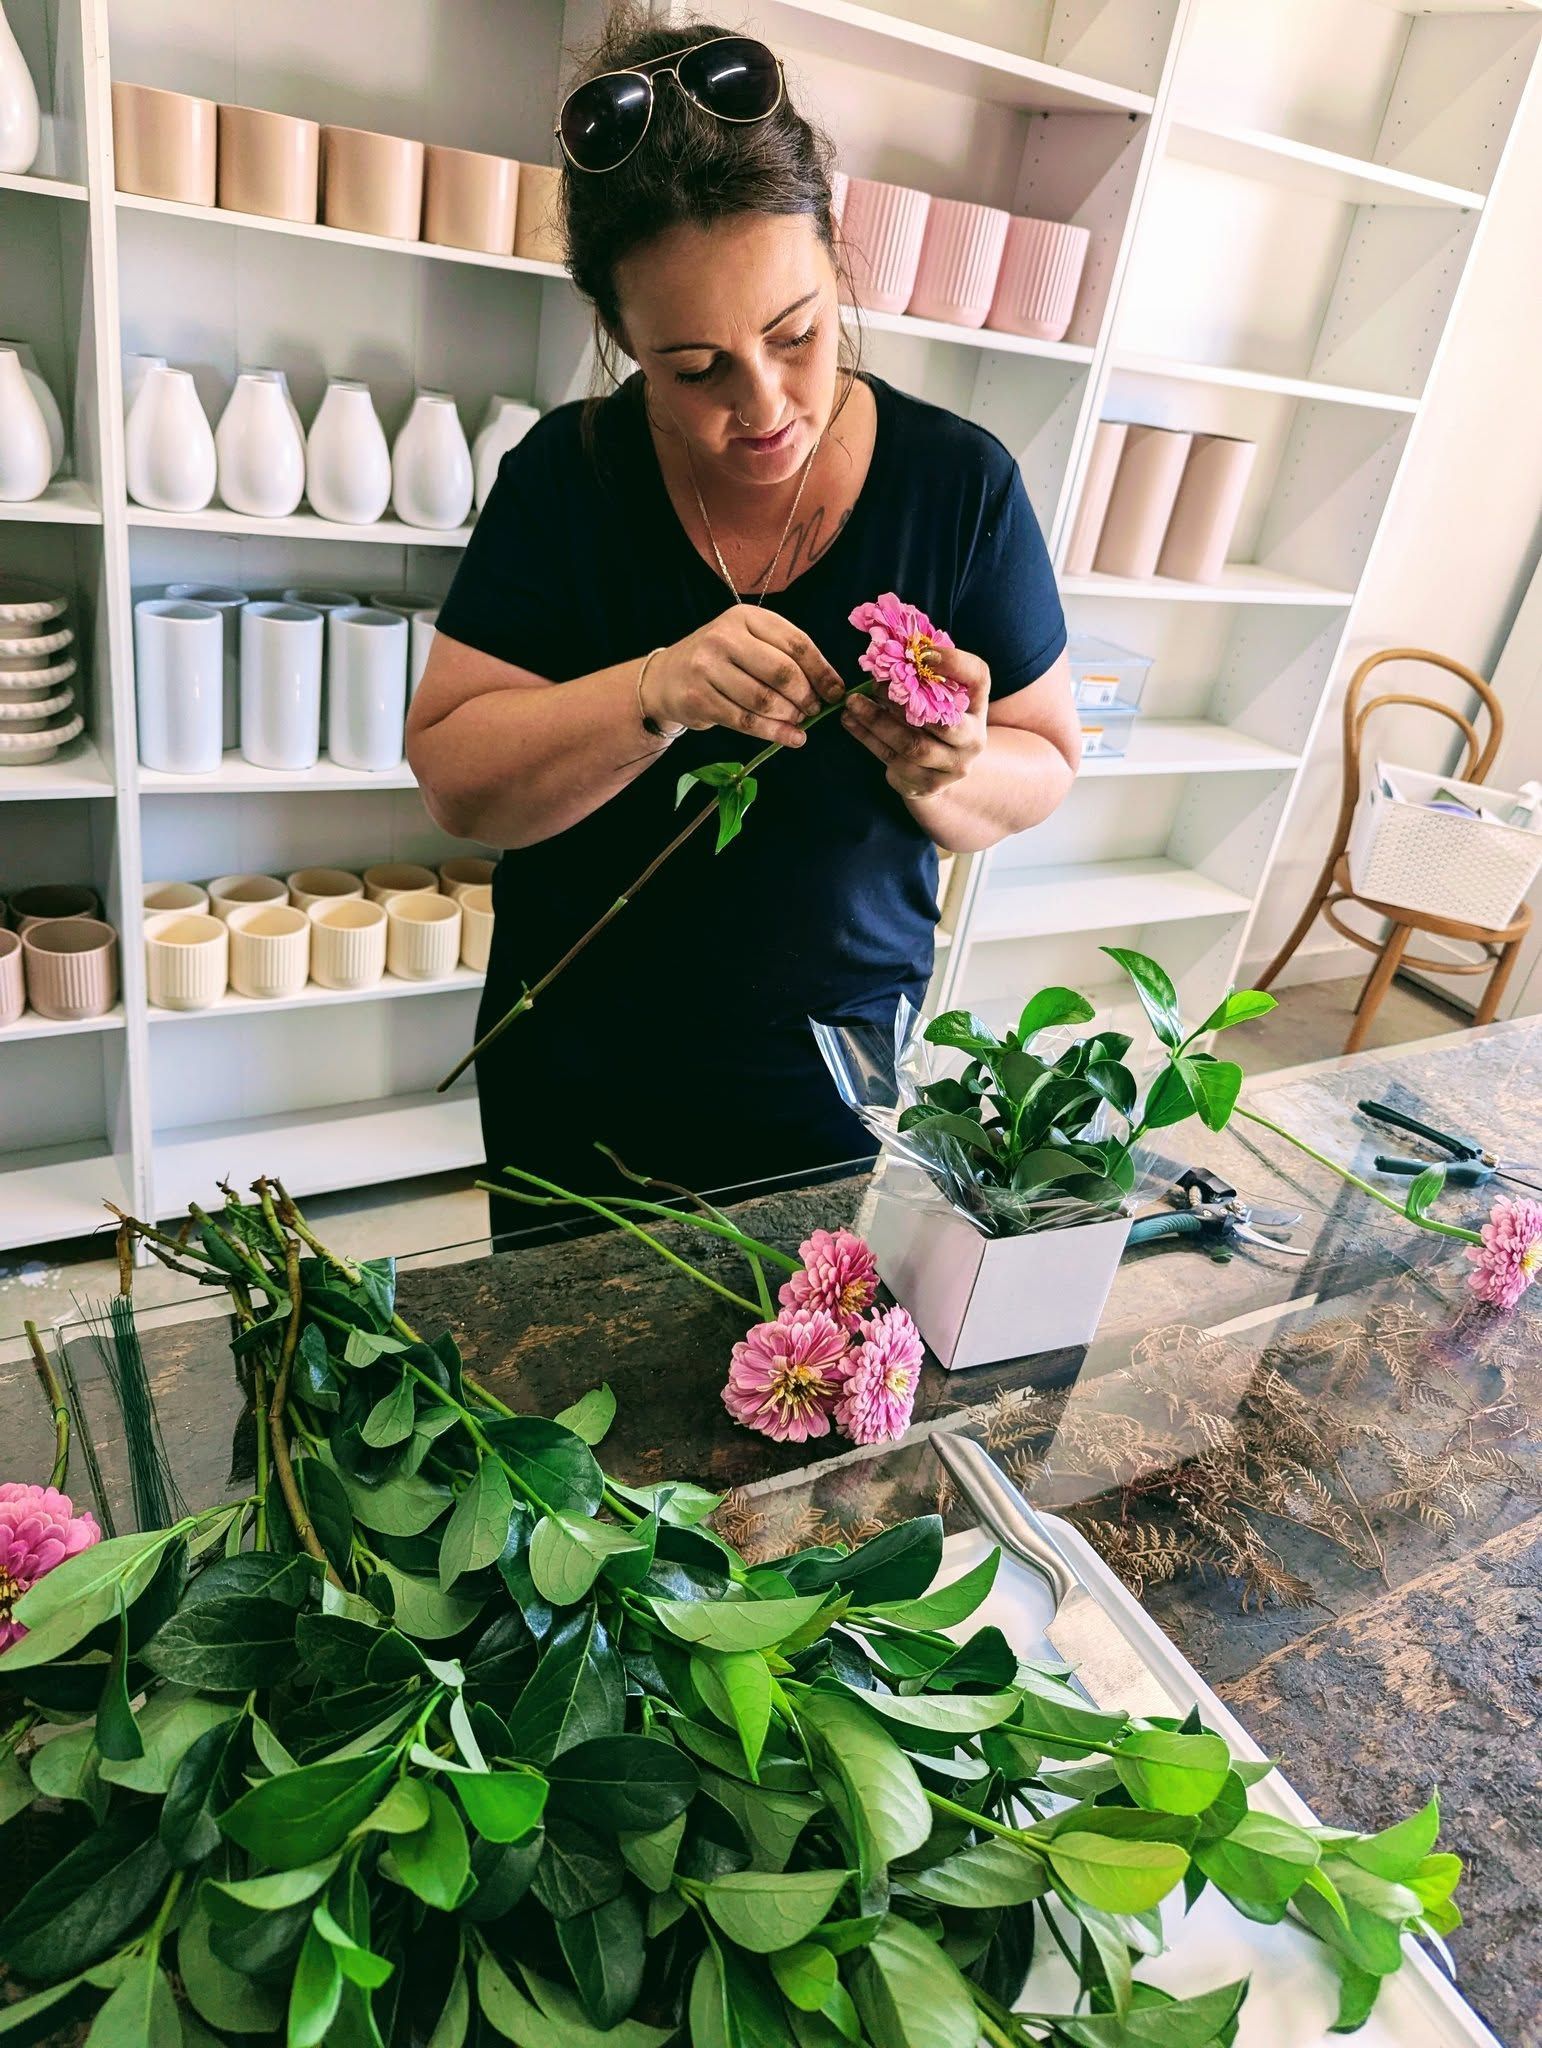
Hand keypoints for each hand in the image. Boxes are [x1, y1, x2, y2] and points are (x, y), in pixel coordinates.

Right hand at [643, 606, 844, 748]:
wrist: (667, 677)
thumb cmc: (721, 660)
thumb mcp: (750, 643)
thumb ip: (785, 656)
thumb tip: (831, 686)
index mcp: (746, 617)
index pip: (795, 643)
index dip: (822, 671)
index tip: (836, 692)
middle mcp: (724, 637)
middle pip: (782, 672)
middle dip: (806, 696)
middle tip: (814, 709)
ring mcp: (708, 668)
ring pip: (764, 700)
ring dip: (790, 716)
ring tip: (799, 723)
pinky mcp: (699, 699)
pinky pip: (746, 721)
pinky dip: (774, 733)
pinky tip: (790, 737)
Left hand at [841, 646, 990, 797]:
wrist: (940, 772)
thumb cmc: (932, 721)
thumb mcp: (939, 697)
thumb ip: (924, 674)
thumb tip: (887, 646)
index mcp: (978, 706)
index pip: (978, 677)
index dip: (953, 662)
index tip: (920, 652)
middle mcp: (973, 739)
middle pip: (942, 721)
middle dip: (903, 700)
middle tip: (873, 683)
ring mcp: (952, 766)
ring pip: (912, 745)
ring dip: (878, 721)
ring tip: (852, 703)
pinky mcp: (928, 784)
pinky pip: (893, 759)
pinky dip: (867, 738)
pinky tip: (850, 721)